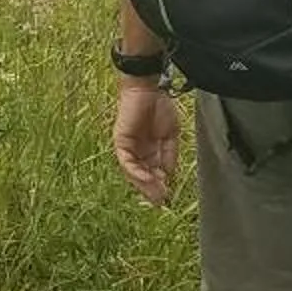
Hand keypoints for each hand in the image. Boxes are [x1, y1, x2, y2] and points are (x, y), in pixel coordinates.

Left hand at [113, 81, 180, 205]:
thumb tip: (170, 174)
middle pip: (144, 176)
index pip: (154, 173)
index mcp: (150, 150)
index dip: (161, 184)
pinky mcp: (121, 143)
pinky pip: (127, 162)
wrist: (148, 89)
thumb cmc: (160, 107)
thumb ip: (170, 154)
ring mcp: (128, 148)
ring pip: (134, 173)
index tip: (169, 195)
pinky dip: (136, 172)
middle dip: (153, 189)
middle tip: (162, 201)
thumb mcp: (171, 135)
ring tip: (157, 194)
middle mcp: (138, 152)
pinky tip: (147, 178)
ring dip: (145, 184)